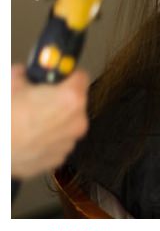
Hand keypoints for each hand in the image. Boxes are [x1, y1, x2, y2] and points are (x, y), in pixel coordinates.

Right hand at [11, 64, 89, 178]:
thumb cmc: (5, 119)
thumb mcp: (12, 86)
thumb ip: (25, 74)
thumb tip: (25, 72)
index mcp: (70, 99)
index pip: (80, 77)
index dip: (68, 75)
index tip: (60, 77)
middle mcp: (76, 121)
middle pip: (75, 103)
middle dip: (60, 100)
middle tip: (39, 101)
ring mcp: (69, 142)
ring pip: (67, 124)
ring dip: (55, 120)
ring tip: (32, 120)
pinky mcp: (59, 157)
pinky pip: (58, 142)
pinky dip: (49, 139)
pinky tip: (31, 135)